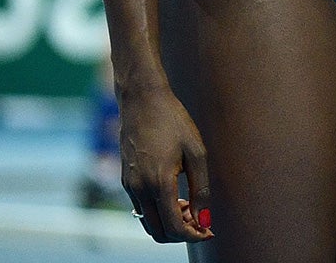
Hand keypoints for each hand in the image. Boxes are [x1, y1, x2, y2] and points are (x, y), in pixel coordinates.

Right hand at [119, 85, 211, 242]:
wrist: (142, 101)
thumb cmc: (173, 121)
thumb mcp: (196, 152)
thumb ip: (201, 188)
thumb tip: (204, 219)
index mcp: (159, 183)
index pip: (174, 227)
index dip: (193, 235)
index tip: (209, 232)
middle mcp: (139, 189)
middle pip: (158, 232)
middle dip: (181, 233)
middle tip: (202, 222)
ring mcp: (129, 186)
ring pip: (148, 222)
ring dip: (169, 223)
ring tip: (191, 207)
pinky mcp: (125, 180)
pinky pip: (141, 208)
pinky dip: (158, 212)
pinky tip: (176, 197)